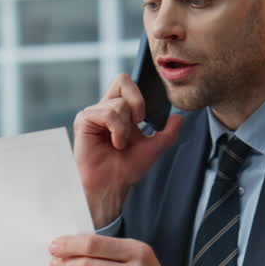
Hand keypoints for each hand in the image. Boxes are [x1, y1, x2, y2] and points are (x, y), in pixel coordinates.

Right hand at [73, 75, 183, 226]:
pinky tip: (114, 143)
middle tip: (138, 123)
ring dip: (126, 128)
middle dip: (137, 103)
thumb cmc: (126, 169)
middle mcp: (106, 108)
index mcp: (120, 111)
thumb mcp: (154, 148)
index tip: (145, 118)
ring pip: (119, 103)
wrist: (113, 185)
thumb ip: (168, 132)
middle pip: (122, 80)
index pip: (128, 83)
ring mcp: (94, 113)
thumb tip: (180, 117)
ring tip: (120, 143)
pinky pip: (108, 113)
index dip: (141, 95)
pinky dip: (117, 130)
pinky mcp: (84, 120)